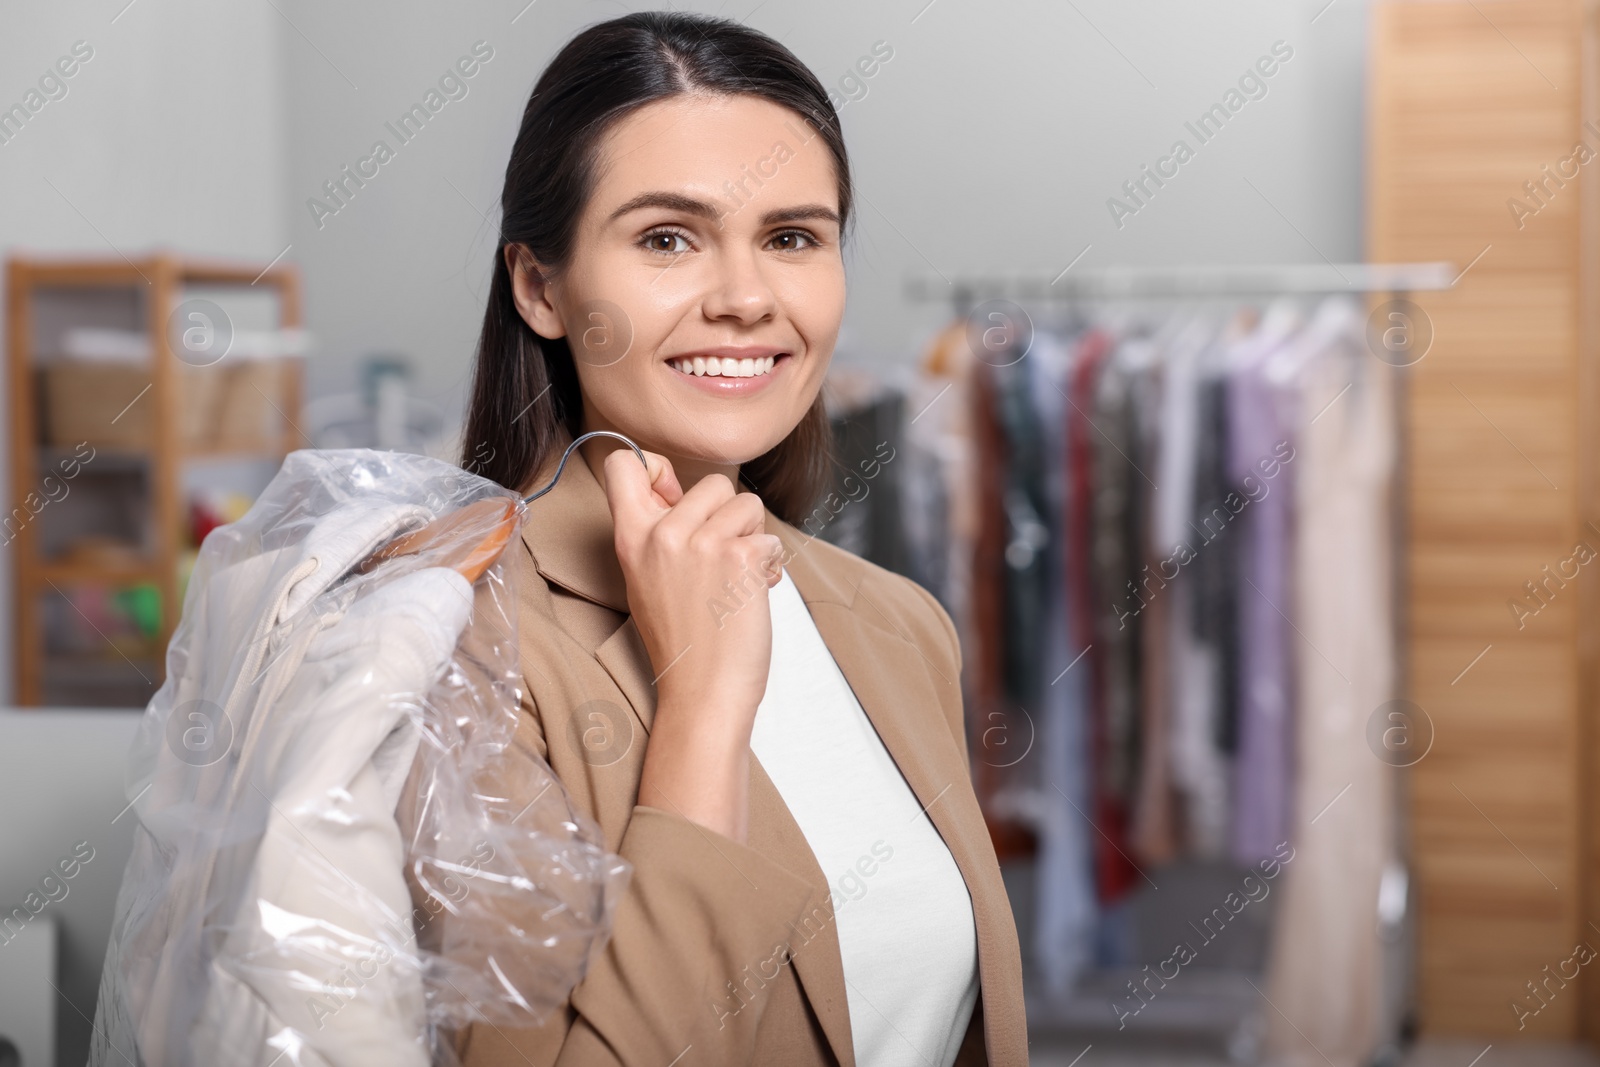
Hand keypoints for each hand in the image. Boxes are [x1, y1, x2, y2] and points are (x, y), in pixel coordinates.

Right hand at [602, 448, 783, 840]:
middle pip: (713, 482)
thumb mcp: (649, 578)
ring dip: (754, 539)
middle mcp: (662, 534)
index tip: (670, 492)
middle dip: (729, 516)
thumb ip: (659, 529)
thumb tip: (669, 479)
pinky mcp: (738, 558)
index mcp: (632, 537)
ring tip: (737, 579)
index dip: (654, 466)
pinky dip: (772, 566)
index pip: (624, 464)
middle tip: (720, 562)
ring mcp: (701, 544)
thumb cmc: (683, 641)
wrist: (703, 693)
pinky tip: (754, 594)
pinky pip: (771, 539)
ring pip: (748, 504)